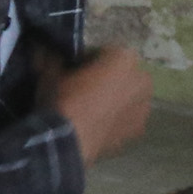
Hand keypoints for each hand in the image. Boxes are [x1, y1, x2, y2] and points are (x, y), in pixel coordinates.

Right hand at [47, 43, 152, 163]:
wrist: (68, 140)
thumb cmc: (62, 100)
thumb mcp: (49, 74)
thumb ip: (54, 60)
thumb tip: (48, 53)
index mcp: (124, 58)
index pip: (103, 53)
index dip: (86, 62)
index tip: (71, 71)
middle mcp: (142, 78)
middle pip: (123, 75)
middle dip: (107, 80)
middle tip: (83, 92)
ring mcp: (144, 106)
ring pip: (128, 98)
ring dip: (115, 101)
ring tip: (91, 112)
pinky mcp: (138, 130)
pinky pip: (126, 119)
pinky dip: (116, 121)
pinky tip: (97, 127)